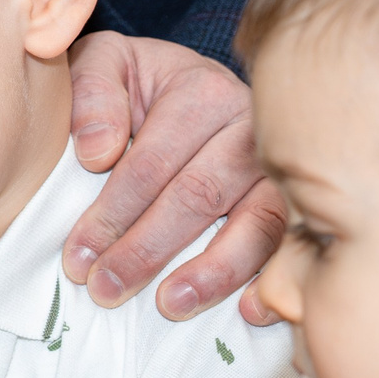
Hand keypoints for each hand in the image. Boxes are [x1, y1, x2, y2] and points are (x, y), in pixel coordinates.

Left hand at [61, 33, 287, 322]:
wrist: (198, 84)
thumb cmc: (142, 84)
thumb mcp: (106, 64)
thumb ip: (92, 94)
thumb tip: (96, 152)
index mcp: (201, 92)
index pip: (152, 163)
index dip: (113, 214)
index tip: (78, 260)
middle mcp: (251, 127)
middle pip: (200, 195)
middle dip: (147, 250)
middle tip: (106, 291)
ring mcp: (282, 169)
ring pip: (257, 223)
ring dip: (213, 272)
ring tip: (170, 306)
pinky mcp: (300, 204)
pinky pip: (293, 245)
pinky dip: (274, 282)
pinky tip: (249, 313)